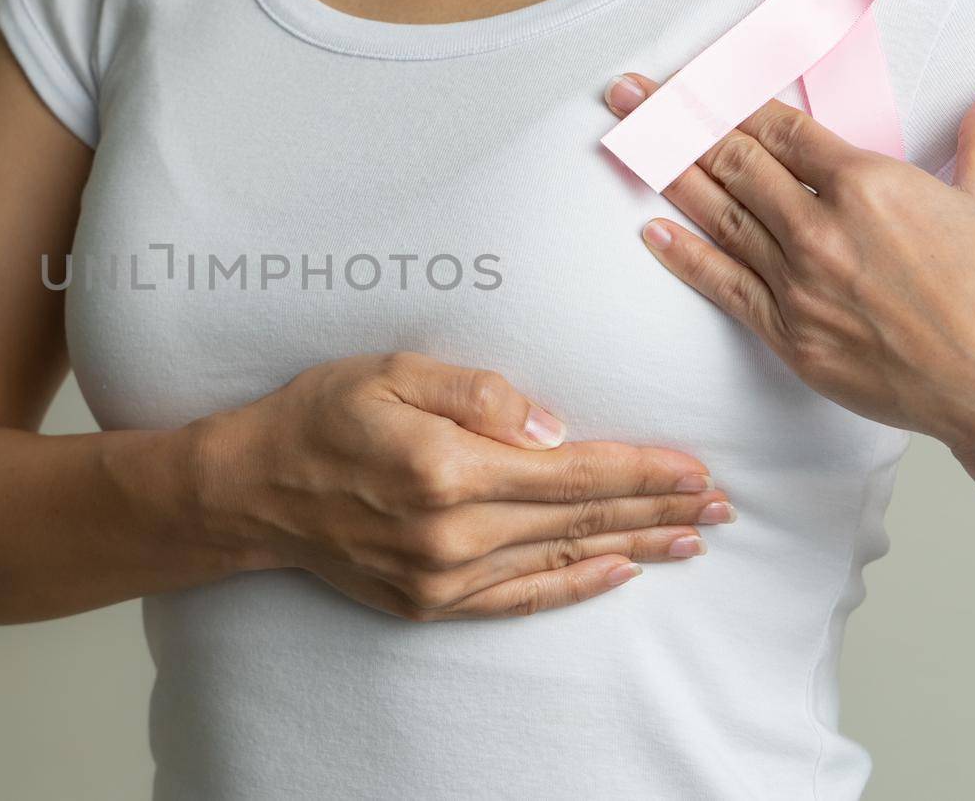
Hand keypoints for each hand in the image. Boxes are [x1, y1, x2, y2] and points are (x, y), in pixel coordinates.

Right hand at [191, 351, 732, 620]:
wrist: (252, 488)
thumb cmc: (321, 416)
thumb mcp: (390, 371)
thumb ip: (479, 393)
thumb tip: (557, 427)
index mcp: (450, 468)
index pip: (574, 470)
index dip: (643, 469)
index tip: (697, 467)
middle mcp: (454, 532)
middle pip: (581, 518)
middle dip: (659, 509)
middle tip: (722, 505)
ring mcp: (441, 577)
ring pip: (561, 559)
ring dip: (633, 547)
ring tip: (692, 539)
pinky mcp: (428, 603)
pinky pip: (519, 599)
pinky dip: (573, 586)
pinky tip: (617, 573)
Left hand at [604, 72, 974, 496]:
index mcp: (871, 184)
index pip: (785, 131)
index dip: (737, 104)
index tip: (702, 86)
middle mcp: (823, 227)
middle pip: (737, 163)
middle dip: (680, 122)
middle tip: (635, 95)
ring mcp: (800, 283)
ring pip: (720, 216)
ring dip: (669, 174)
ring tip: (628, 141)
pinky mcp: (790, 337)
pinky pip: (723, 286)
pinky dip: (684, 255)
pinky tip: (652, 230)